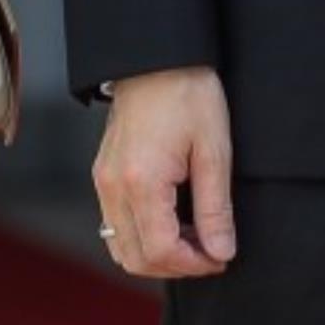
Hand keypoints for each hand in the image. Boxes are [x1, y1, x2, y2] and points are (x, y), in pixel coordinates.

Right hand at [94, 66, 236, 280]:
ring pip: (121, 247)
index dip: (194, 265)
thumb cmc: (188, 94)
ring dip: (157, 255)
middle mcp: (113, 186)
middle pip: (135, 259)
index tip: (220, 257)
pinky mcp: (103, 174)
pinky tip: (171, 220)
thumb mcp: (213, 150)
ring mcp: (103, 181)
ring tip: (193, 237)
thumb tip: (221, 252)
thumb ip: (216, 208)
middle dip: (175, 267)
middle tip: (210, 252)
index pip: (160, 252)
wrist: (155, 57)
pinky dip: (142, 236)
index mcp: (141, 181)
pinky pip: (115, 225)